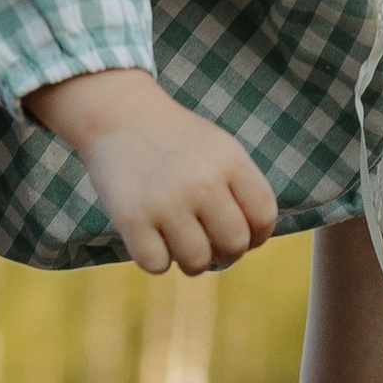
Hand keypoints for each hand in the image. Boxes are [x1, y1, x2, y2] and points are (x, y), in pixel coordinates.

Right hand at [29, 66, 277, 273]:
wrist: (119, 116)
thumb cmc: (176, 142)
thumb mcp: (221, 149)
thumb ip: (242, 189)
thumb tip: (251, 242)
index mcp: (230, 162)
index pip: (264, 217)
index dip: (257, 236)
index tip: (244, 236)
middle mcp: (202, 183)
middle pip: (234, 245)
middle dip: (226, 253)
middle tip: (211, 245)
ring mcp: (166, 202)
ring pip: (196, 262)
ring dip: (192, 262)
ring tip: (182, 245)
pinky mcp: (131, 218)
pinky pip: (156, 265)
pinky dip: (156, 260)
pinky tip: (153, 240)